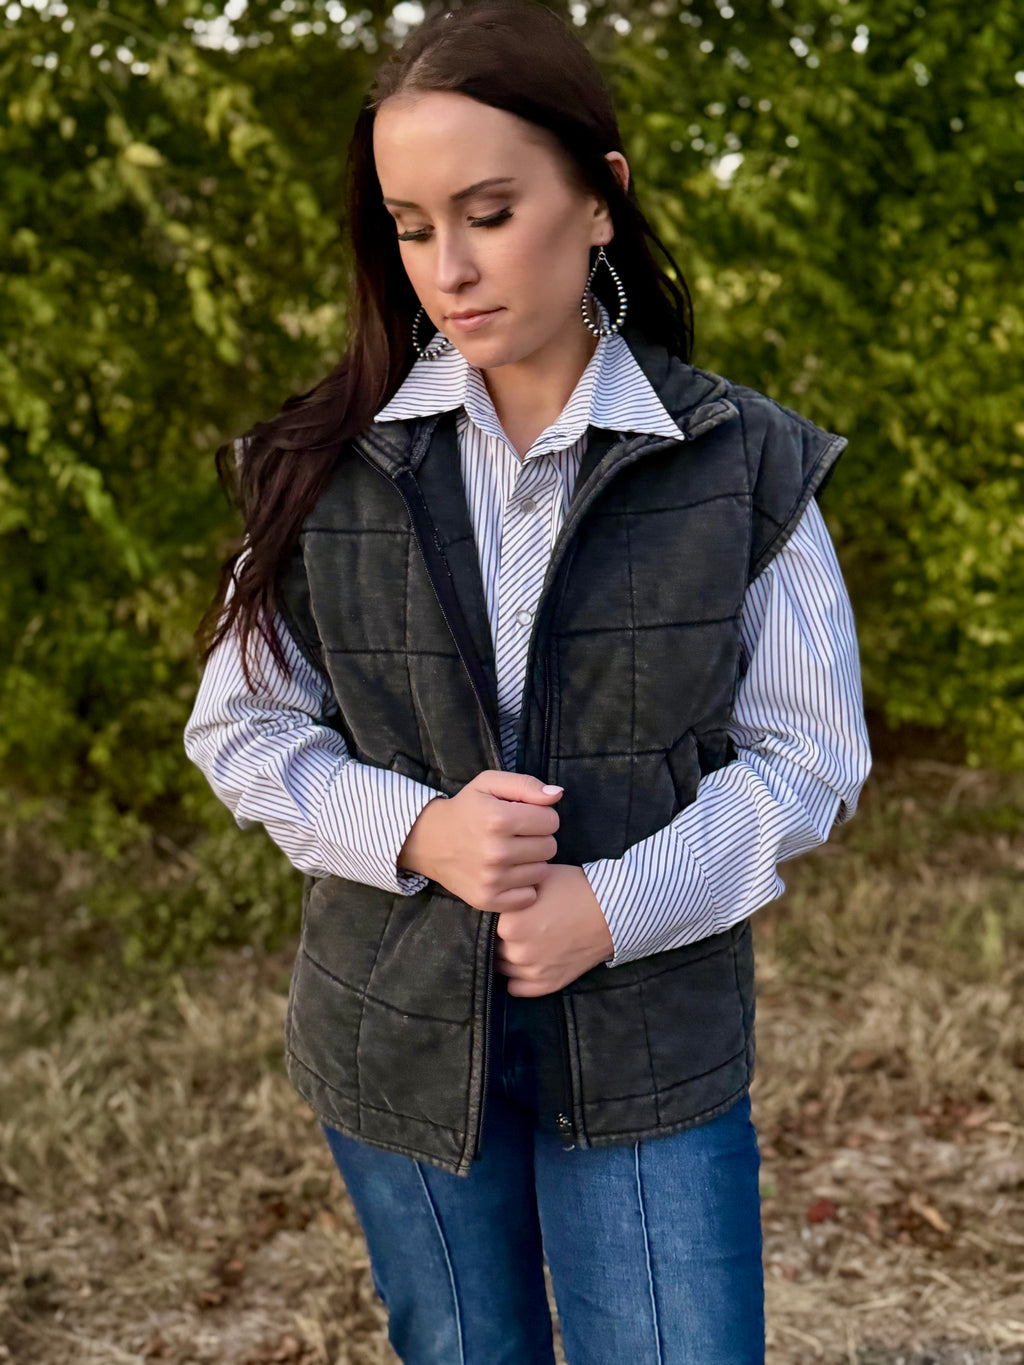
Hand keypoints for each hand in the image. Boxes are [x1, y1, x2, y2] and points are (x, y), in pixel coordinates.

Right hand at [397, 770, 562, 914]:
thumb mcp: (489, 783)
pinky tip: (508, 873)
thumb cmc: (466, 809)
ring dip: (531, 862)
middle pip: (550, 847)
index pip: (552, 820)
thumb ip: (525, 784)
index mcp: (498, 819)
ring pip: (542, 871)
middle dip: (537, 838)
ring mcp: (492, 879)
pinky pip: (529, 896)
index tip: (523, 816)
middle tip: (516, 835)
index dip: (540, 815)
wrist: (430, 841)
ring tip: (511, 853)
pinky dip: (523, 886)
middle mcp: (495, 851)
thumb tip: (557, 795)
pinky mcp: (488, 900)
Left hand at [494, 863, 614, 995]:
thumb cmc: (575, 888)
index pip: (486, 923)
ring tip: (524, 942)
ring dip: (507, 956)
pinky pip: (516, 988)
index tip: (505, 911)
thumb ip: (511, 890)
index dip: (496, 915)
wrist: (612, 911)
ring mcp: (532, 971)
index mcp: (509, 924)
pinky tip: (527, 962)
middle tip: (518, 925)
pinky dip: (518, 977)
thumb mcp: (538, 879)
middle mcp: (517, 951)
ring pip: (502, 967)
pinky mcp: (547, 984)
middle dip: (501, 936)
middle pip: (492, 946)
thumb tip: (494, 896)